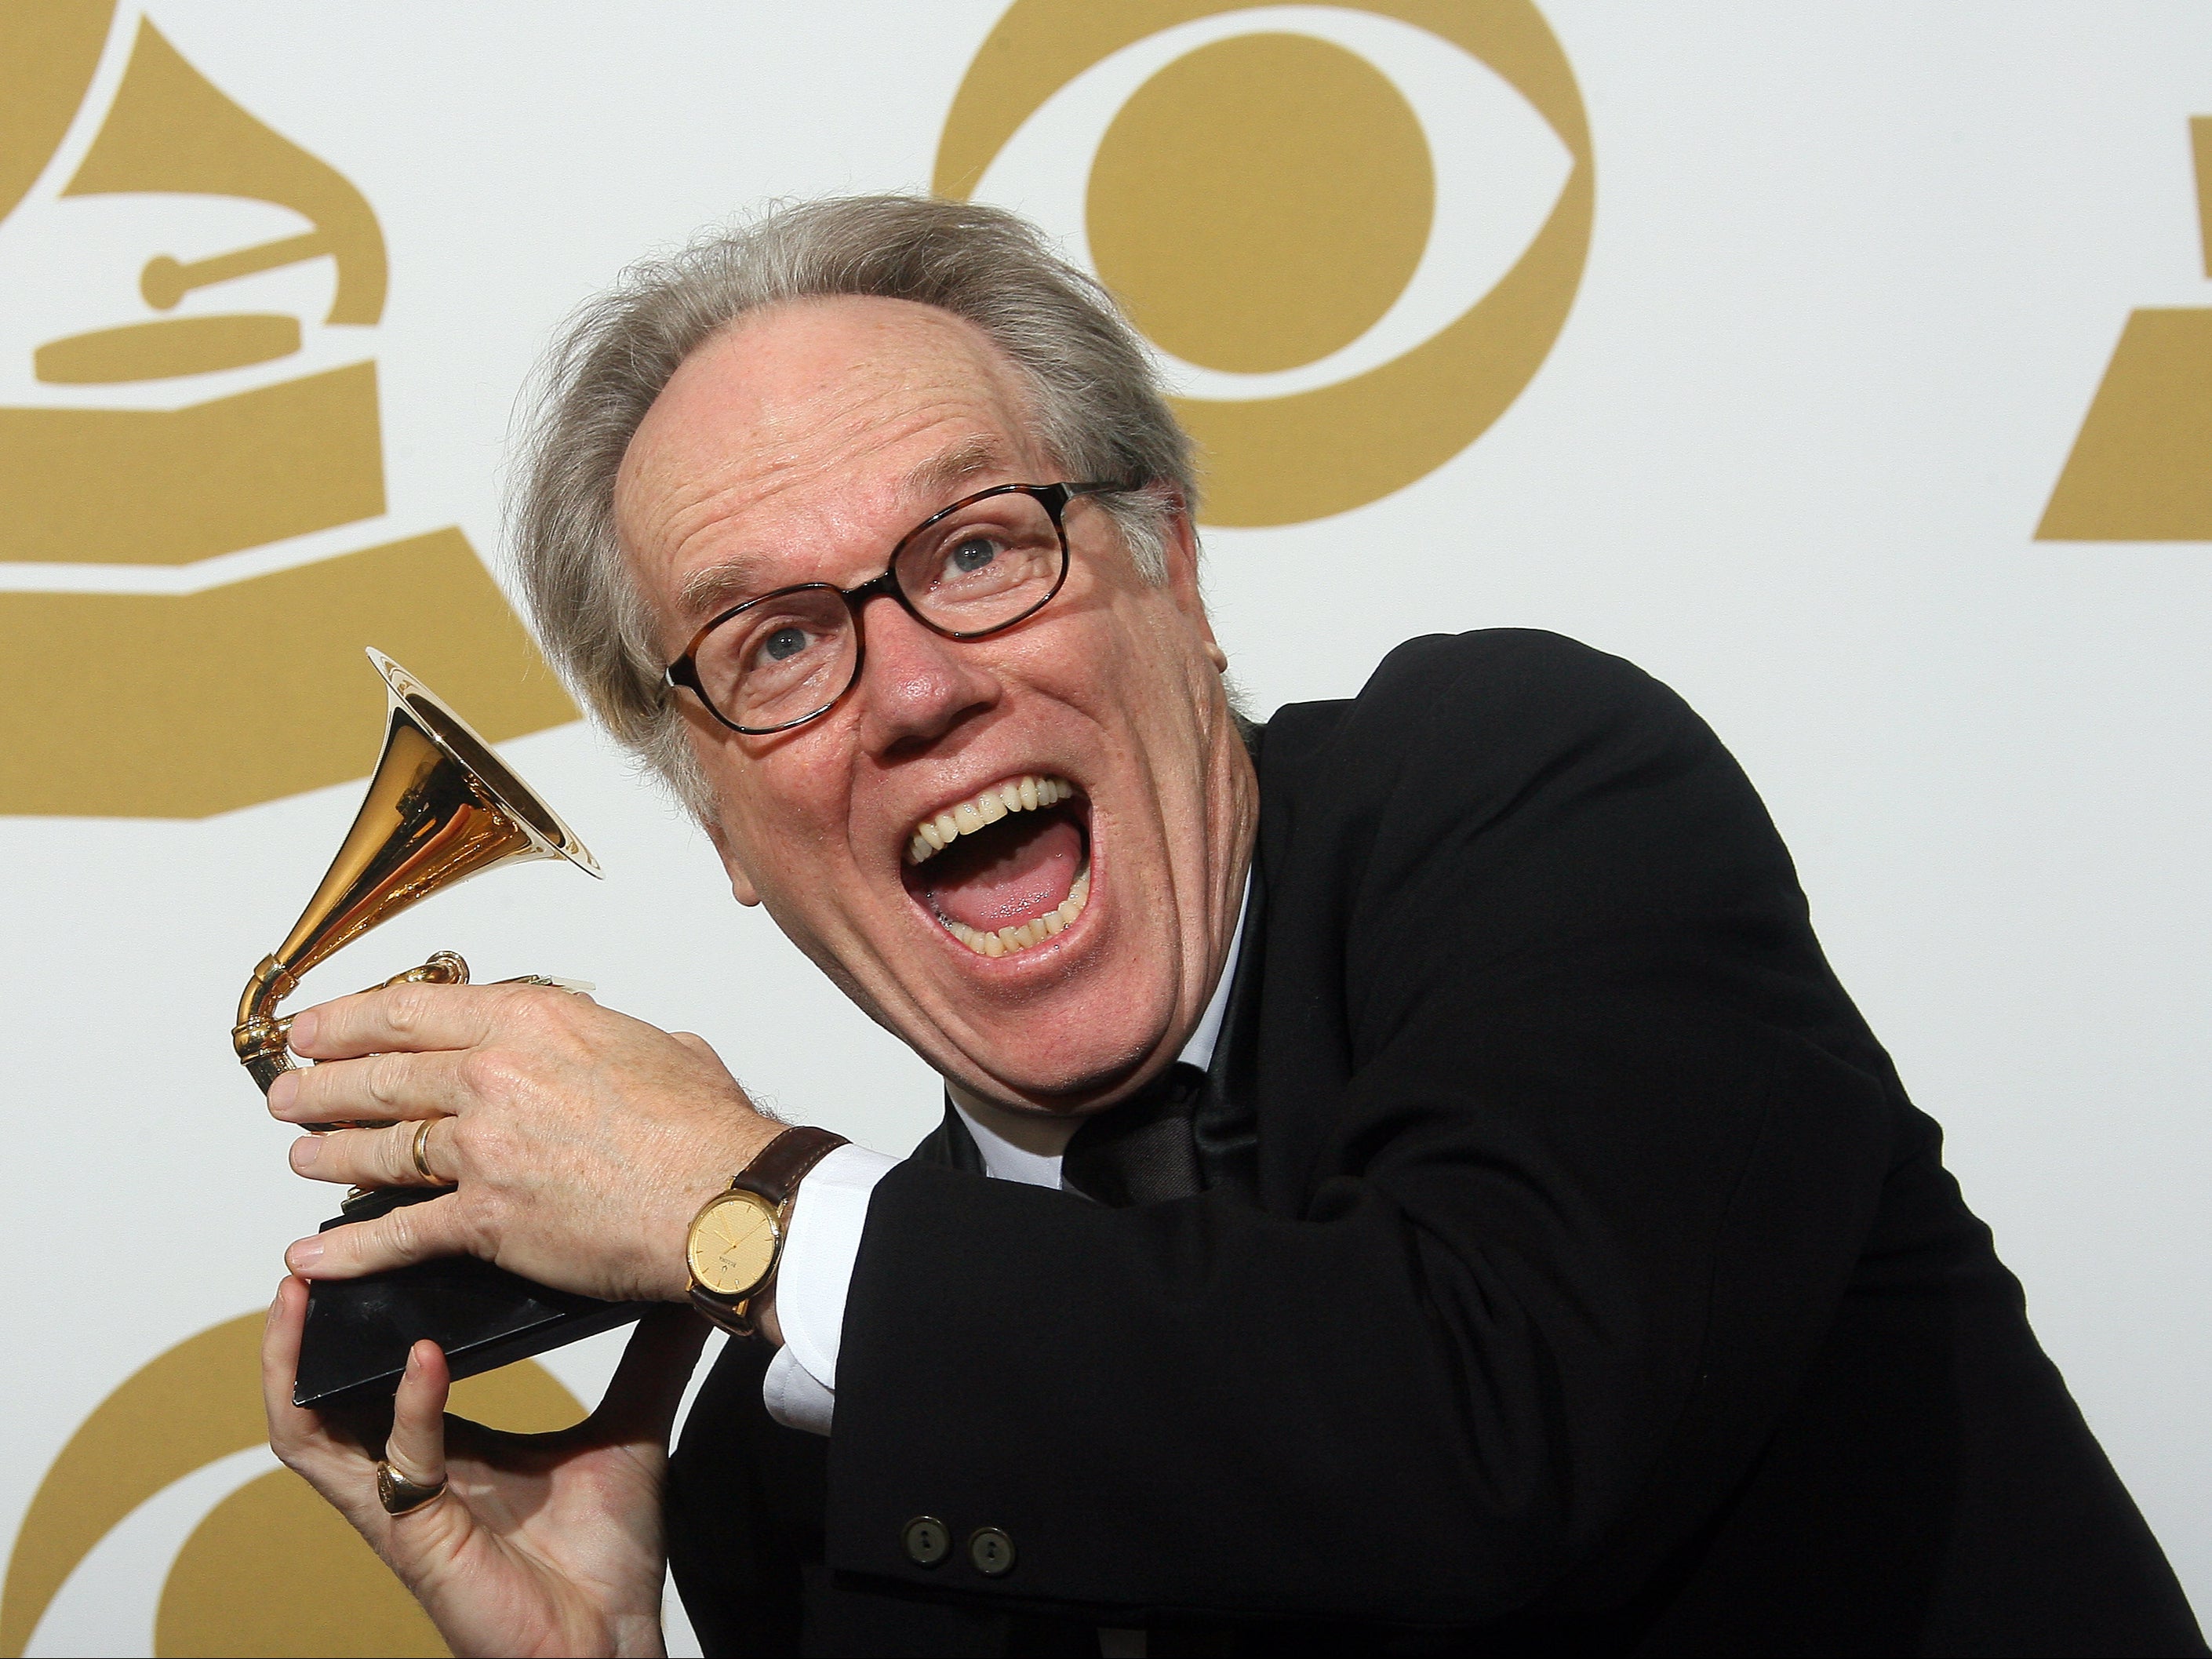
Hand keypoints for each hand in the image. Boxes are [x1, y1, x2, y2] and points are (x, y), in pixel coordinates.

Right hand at [263, 1276, 709, 1658]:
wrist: (613, 1642)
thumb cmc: (610, 1555)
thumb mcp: (631, 1430)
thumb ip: (648, 1361)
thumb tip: (681, 1293)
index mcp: (447, 1447)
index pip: (383, 1371)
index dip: (368, 1316)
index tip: (371, 1246)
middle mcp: (409, 1473)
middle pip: (323, 1396)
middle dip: (304, 1330)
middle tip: (307, 1256)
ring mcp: (402, 1509)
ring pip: (312, 1433)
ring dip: (296, 1367)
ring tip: (304, 1294)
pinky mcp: (416, 1541)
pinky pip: (390, 1465)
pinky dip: (405, 1409)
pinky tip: (424, 1360)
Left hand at [267, 982, 781, 1302]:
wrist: (725, 1199)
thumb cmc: (710, 1131)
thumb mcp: (665, 1049)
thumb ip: (622, 1043)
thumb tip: (626, 1050)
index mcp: (536, 1021)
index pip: (416, 1011)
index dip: (351, 1019)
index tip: (317, 1028)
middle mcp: (495, 1075)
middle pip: (383, 1076)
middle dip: (324, 1085)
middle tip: (290, 1091)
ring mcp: (484, 1147)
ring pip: (380, 1149)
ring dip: (329, 1155)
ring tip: (300, 1157)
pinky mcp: (487, 1218)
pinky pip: (398, 1235)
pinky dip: (347, 1249)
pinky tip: (313, 1254)